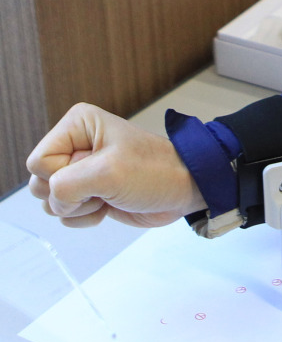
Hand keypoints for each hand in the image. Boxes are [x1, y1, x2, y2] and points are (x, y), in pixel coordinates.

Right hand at [26, 103, 206, 228]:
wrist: (182, 188)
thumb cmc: (154, 171)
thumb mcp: (109, 172)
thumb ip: (67, 185)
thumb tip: (54, 199)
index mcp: (77, 125)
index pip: (39, 162)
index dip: (62, 176)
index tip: (95, 172)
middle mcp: (75, 144)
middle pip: (39, 182)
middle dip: (70, 194)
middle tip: (104, 184)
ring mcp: (81, 170)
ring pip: (50, 201)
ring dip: (79, 207)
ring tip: (109, 193)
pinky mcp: (88, 191)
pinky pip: (66, 214)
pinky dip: (86, 216)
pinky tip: (109, 204)